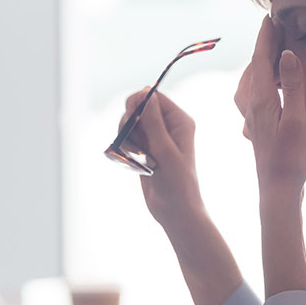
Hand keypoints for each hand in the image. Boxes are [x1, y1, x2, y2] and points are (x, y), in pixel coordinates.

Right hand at [118, 90, 203, 228]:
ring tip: (137, 156)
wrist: (175, 210)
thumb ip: (154, 122)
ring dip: (127, 137)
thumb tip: (147, 94)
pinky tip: (133, 161)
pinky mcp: (145, 149)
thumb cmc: (177, 183)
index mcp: (180, 121)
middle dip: (130, 121)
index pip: (155, 97)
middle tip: (131, 139)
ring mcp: (155, 138)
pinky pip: (128, 138)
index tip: (130, 116)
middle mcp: (168, 126)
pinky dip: (125, 147)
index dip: (139, 101)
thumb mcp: (165, 150)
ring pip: (130, 124)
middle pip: (138, 107)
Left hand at [235, 15, 305, 198]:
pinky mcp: (256, 127)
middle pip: (254, 67)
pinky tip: (267, 86)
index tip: (269, 17)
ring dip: (261, 64)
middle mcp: (251, 106)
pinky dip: (260, 81)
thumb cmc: (290, 160)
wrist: (277, 190)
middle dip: (263, 46)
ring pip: (251, 82)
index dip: (266, 37)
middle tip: (275, 27)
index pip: (261, 60)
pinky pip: (253, 95)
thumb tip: (287, 54)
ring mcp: (252, 117)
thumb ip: (293, 86)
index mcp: (261, 100)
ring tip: (272, 51)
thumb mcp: (297, 120)